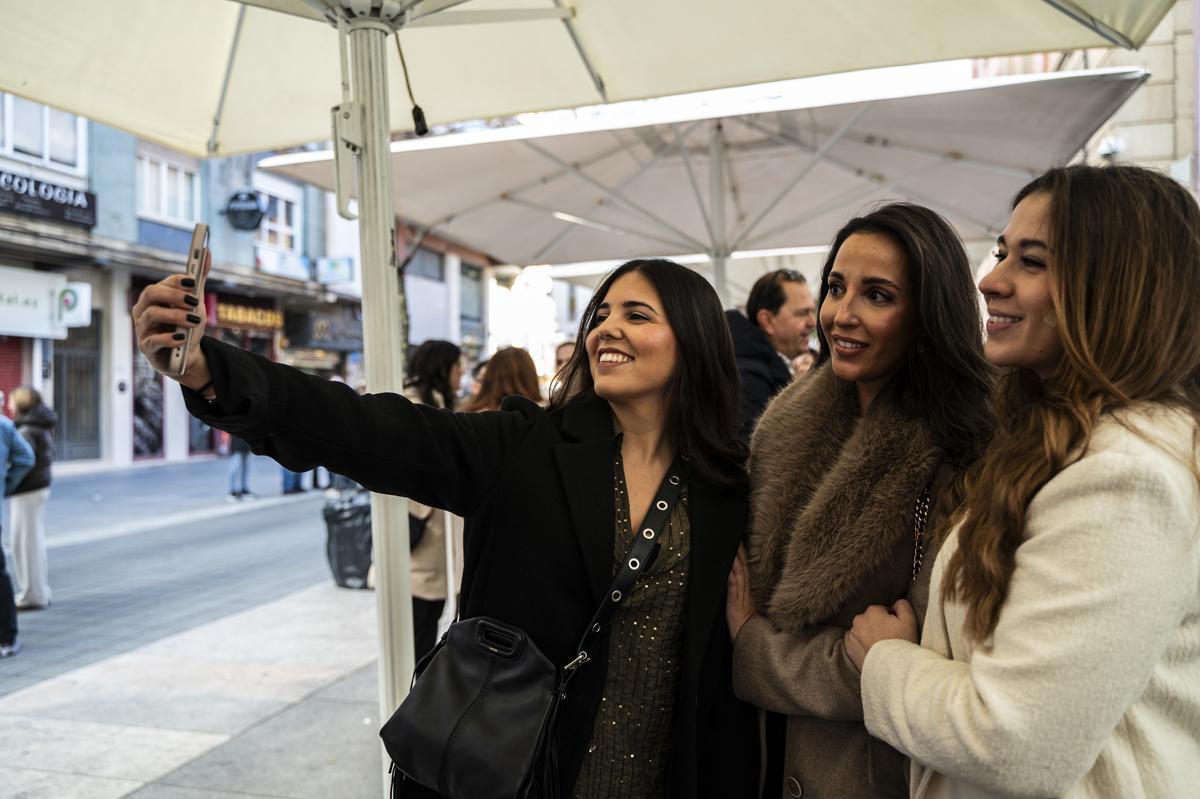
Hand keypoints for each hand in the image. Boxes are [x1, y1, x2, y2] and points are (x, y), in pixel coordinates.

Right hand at [132, 251, 211, 389]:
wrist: (186, 357)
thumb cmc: (186, 326)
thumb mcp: (195, 302)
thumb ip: (199, 279)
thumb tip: (208, 251)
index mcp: (153, 298)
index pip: (159, 284)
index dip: (175, 281)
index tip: (193, 281)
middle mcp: (144, 311)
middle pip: (150, 294)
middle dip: (173, 295)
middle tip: (194, 301)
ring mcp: (142, 329)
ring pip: (151, 315)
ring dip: (175, 315)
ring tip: (195, 320)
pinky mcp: (146, 348)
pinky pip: (152, 341)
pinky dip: (168, 338)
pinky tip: (182, 338)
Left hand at [726, 544, 755, 640]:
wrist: (750, 641)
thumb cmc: (745, 627)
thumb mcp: (743, 609)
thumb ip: (740, 598)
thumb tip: (735, 585)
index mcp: (746, 591)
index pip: (743, 569)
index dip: (741, 555)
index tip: (738, 541)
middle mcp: (745, 591)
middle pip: (742, 567)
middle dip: (739, 552)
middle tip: (735, 536)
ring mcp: (741, 596)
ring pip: (738, 573)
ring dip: (735, 559)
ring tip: (732, 545)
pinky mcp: (735, 603)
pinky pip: (733, 586)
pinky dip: (731, 575)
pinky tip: (729, 565)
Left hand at [845, 600, 917, 672]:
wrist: (891, 669)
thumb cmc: (902, 644)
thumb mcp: (909, 621)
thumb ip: (902, 605)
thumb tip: (896, 603)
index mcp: (873, 611)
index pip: (882, 611)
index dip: (890, 620)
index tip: (895, 631)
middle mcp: (859, 620)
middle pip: (870, 620)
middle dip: (877, 626)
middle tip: (888, 640)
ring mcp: (852, 634)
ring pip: (861, 630)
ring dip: (868, 635)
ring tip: (879, 647)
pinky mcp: (848, 647)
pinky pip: (853, 641)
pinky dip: (860, 644)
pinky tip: (870, 651)